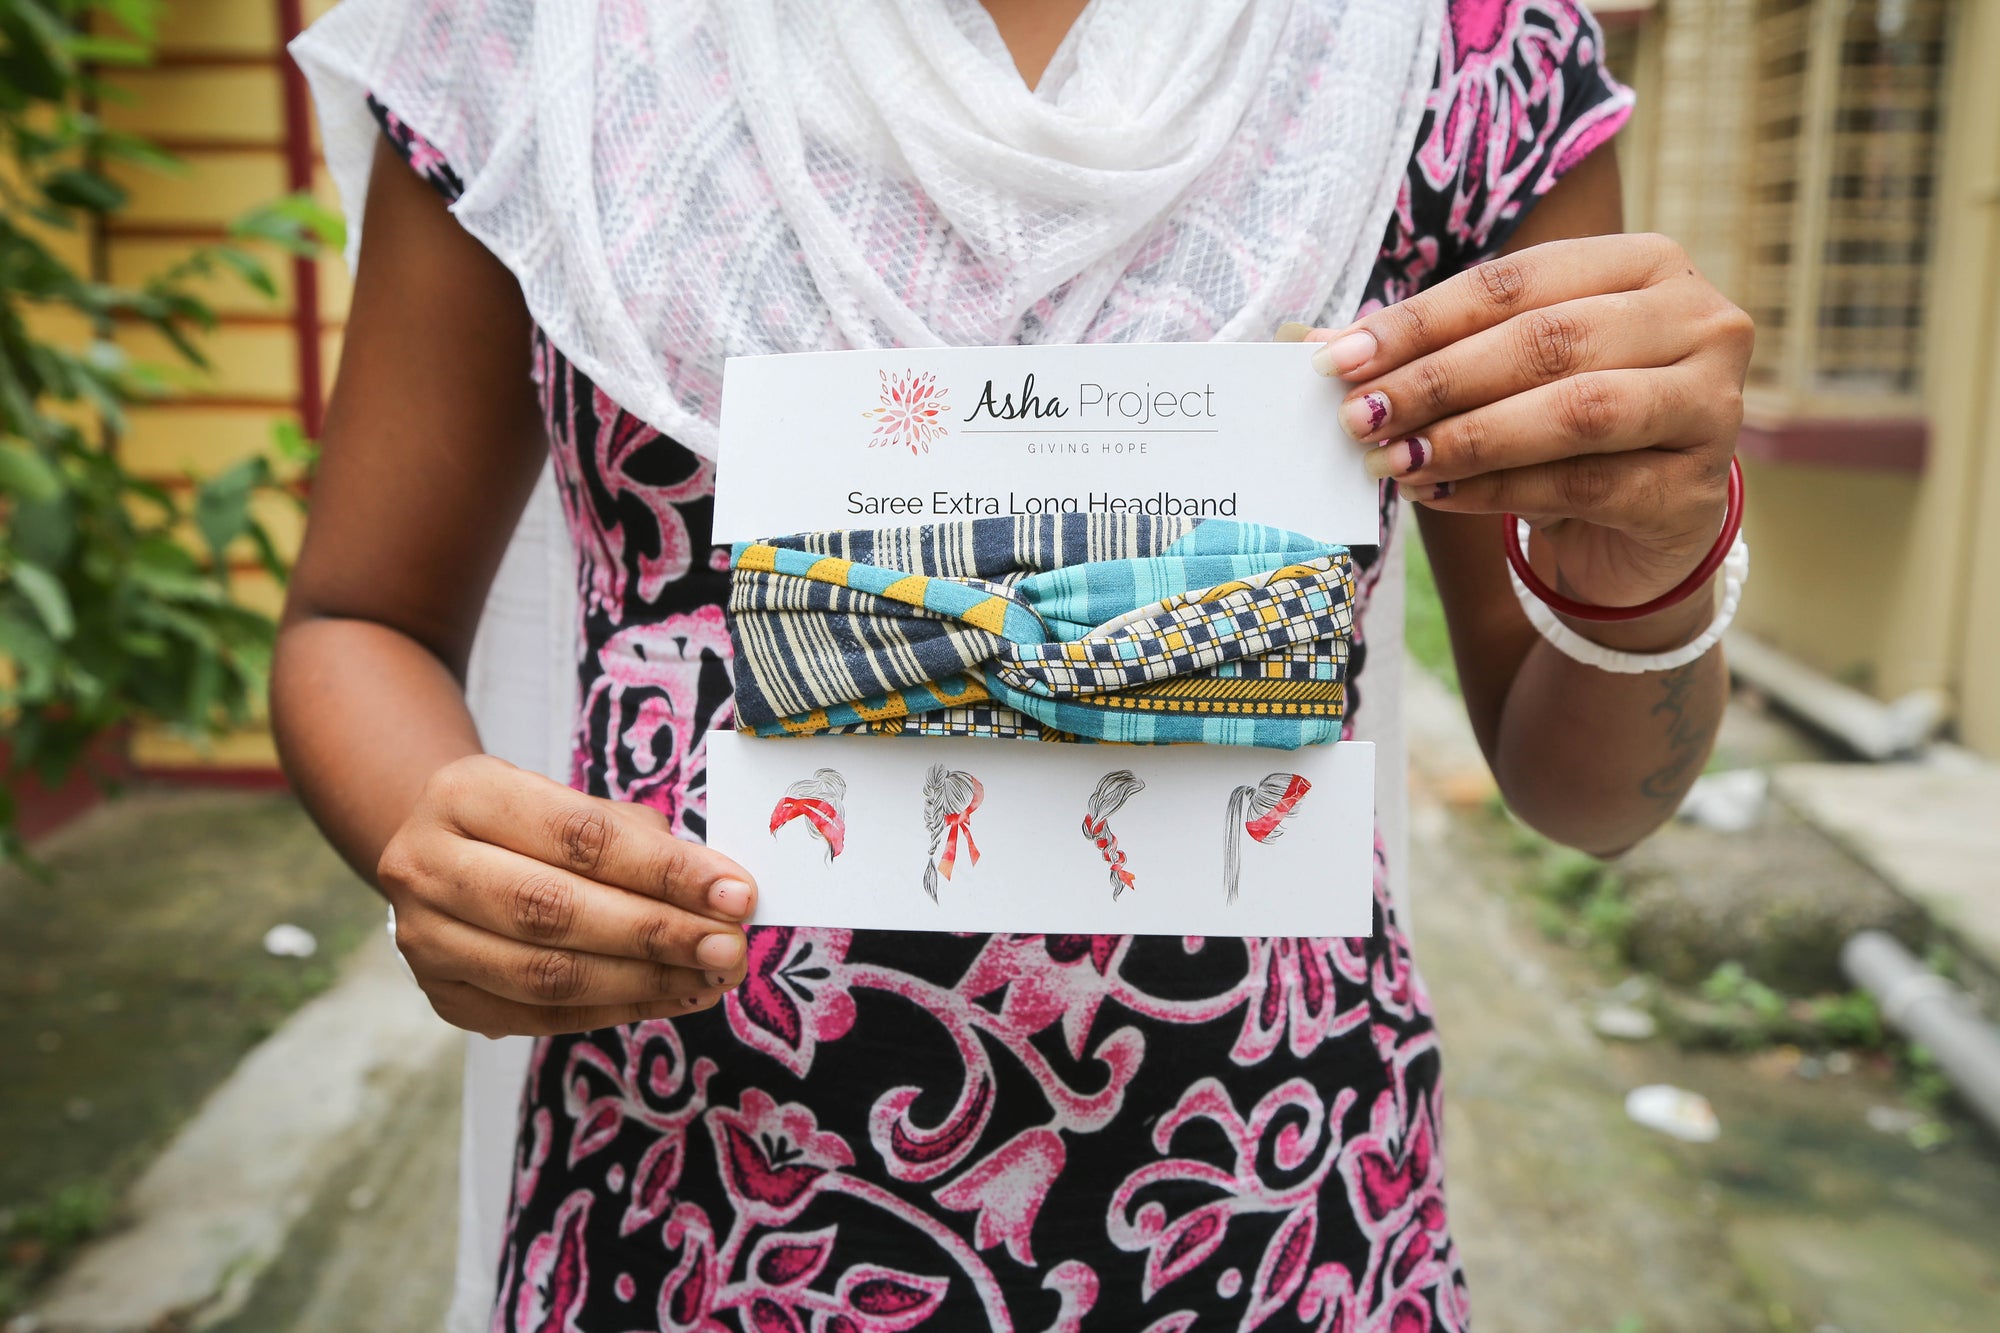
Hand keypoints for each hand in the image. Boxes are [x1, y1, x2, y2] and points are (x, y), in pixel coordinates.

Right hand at [378, 754, 756, 1036]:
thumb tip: (721, 892)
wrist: (445, 853)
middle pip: (555, 910)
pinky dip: (616, 1008)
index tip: (737, 893)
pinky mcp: (444, 996)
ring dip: (645, 980)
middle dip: (658, 932)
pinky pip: (540, 1015)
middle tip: (729, 946)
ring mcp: (425, 938)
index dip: (664, 870)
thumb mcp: (577, 805)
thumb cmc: (535, 825)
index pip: (579, 837)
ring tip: (711, 977)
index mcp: (465, 793)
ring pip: (546, 974)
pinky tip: (673, 996)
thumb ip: (642, 842)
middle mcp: (427, 864)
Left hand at [1298, 233, 1750, 633]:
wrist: (1640, 532)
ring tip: (1389, 458)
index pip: (1517, 281)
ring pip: (1575, 413)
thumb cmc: (1566, 430)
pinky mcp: (1695, 490)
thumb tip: (1310, 342)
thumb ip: (1425, 352)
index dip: (1420, 320)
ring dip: (1466, 437)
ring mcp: (1710, 406)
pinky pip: (1584, 485)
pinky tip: (1436, 492)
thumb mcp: (1501, 378)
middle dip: (1435, 380)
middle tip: (1355, 415)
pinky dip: (1498, 490)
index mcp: (1645, 265)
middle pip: (1546, 341)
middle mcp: (1697, 322)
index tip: (1335, 358)